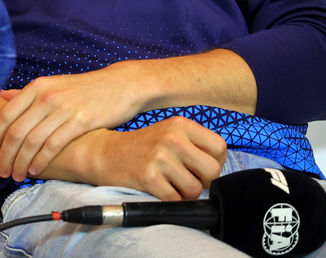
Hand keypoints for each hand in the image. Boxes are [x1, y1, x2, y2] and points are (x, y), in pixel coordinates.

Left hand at [0, 67, 143, 181]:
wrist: (119, 86)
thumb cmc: (83, 88)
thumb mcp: (52, 84)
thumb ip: (27, 93)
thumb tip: (2, 97)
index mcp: (37, 87)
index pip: (6, 114)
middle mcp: (47, 96)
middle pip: (16, 131)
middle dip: (5, 155)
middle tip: (0, 170)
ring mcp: (63, 109)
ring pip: (33, 141)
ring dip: (21, 162)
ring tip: (16, 175)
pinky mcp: (80, 121)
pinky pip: (53, 145)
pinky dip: (41, 161)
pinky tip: (35, 171)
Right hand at [52, 119, 226, 200]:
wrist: (105, 153)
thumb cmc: (141, 147)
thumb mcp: (169, 133)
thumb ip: (194, 143)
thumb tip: (219, 166)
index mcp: (181, 124)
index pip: (220, 147)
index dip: (214, 162)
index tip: (199, 166)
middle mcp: (172, 138)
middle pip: (213, 171)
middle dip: (203, 181)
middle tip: (186, 179)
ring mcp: (159, 157)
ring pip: (195, 189)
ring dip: (185, 194)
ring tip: (170, 184)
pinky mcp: (148, 176)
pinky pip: (175, 199)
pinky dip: (170, 200)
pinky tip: (159, 190)